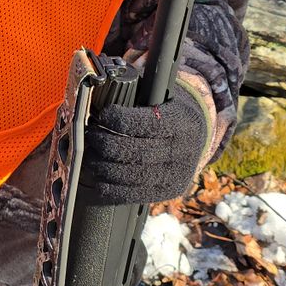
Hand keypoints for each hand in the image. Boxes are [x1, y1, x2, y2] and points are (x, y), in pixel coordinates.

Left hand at [81, 84, 208, 204]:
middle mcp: (183, 150)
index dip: (121, 121)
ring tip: (89, 158)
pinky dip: (114, 189)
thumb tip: (98, 90)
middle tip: (90, 136)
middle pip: (138, 152)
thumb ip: (134, 93)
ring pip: (135, 176)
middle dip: (107, 144)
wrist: (196, 133)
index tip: (103, 115)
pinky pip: (138, 194)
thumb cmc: (167, 108)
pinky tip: (99, 180)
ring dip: (106, 168)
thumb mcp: (160, 94)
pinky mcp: (169, 191)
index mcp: (182, 122)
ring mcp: (178, 174)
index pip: (148, 124)